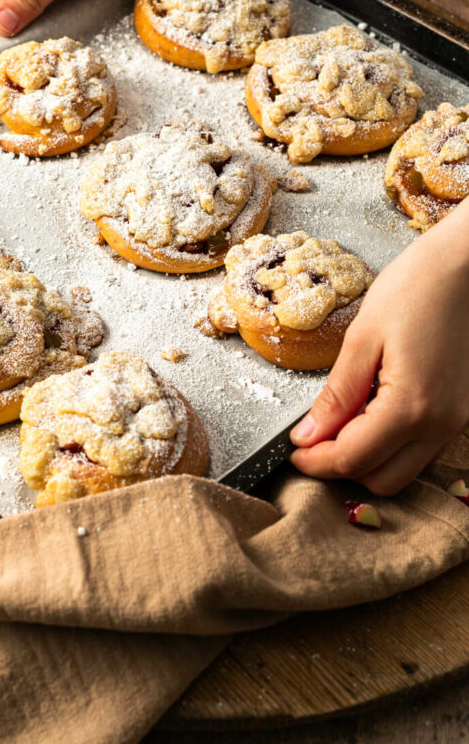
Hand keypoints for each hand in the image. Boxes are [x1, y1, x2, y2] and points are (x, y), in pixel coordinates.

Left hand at [290, 201, 468, 494]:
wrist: (468, 264)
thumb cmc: (416, 287)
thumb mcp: (362, 338)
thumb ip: (336, 395)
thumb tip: (307, 436)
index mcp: (412, 407)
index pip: (352, 459)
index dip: (315, 462)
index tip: (292, 451)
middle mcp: (441, 425)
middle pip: (381, 479)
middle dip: (341, 466)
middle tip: (311, 439)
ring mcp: (456, 421)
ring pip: (403, 470)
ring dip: (367, 457)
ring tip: (340, 420)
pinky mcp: (462, 412)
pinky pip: (421, 448)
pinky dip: (391, 443)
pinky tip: (370, 410)